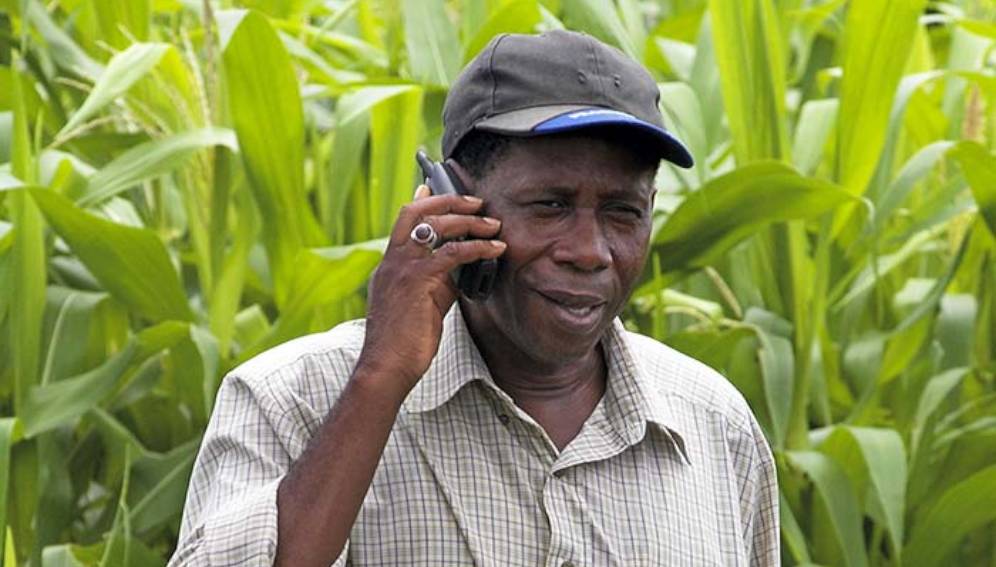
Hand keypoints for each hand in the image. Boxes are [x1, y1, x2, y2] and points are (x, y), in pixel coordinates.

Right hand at [356, 185, 504, 396]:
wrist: (386, 367)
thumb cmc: (404, 343)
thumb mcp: (423, 305)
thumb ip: (438, 282)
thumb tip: (460, 271)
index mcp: (391, 265)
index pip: (403, 221)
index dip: (421, 200)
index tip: (433, 184)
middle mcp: (393, 260)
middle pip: (416, 212)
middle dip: (447, 200)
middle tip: (476, 202)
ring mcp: (402, 268)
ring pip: (435, 226)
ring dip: (469, 221)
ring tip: (493, 225)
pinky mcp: (418, 281)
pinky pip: (452, 253)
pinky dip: (477, 247)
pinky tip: (495, 250)